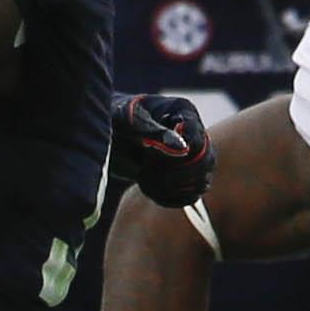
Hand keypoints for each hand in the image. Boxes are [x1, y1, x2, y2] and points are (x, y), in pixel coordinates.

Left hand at [109, 93, 215, 207]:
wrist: (105, 134)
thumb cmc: (114, 119)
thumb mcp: (130, 122)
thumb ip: (155, 133)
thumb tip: (182, 148)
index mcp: (183, 111)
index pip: (198, 142)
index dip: (177, 156)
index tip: (148, 154)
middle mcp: (193, 132)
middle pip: (204, 163)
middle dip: (173, 174)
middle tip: (143, 172)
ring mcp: (192, 155)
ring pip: (201, 182)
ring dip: (171, 188)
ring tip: (143, 179)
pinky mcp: (185, 175)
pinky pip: (191, 196)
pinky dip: (169, 198)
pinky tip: (147, 188)